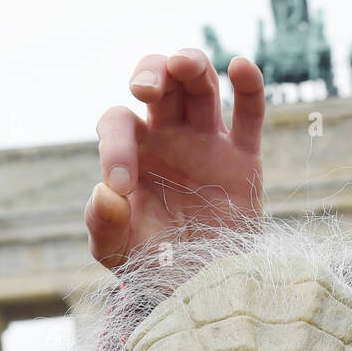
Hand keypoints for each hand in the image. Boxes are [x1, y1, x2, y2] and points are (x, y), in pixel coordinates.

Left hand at [85, 49, 265, 269]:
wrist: (201, 287)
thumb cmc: (155, 264)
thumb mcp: (116, 252)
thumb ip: (102, 225)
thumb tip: (106, 193)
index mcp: (134, 152)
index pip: (119, 123)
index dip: (115, 146)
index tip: (122, 186)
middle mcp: (169, 138)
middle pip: (160, 83)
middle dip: (151, 73)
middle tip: (143, 88)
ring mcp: (208, 144)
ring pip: (200, 87)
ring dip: (191, 65)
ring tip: (183, 64)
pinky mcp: (244, 159)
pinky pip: (249, 116)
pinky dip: (249, 87)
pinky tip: (241, 66)